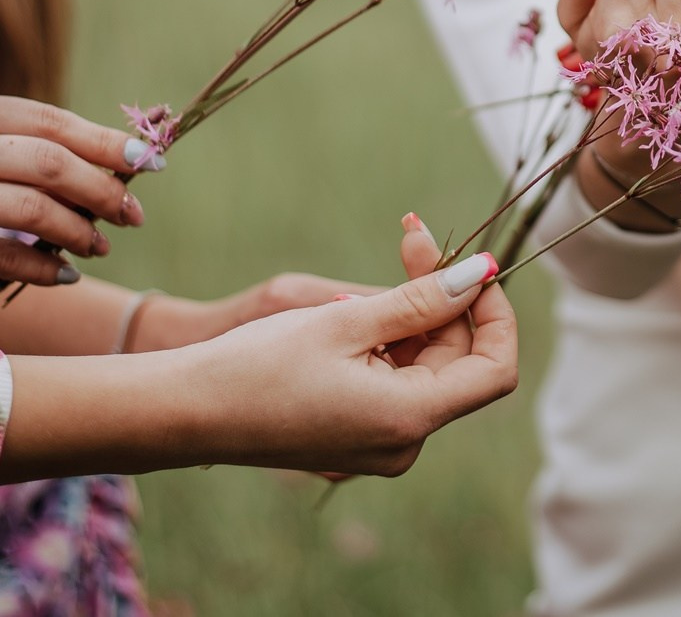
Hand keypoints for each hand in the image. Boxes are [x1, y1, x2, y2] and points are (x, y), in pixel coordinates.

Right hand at [0, 87, 143, 298]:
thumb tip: (110, 162)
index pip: (50, 119)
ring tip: (101, 244)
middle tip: (132, 213)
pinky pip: (6, 257)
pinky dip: (45, 268)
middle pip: (51, 161)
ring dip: (81, 231)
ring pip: (35, 209)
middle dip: (105, 188)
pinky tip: (65, 274)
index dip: (106, 142)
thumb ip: (11, 142)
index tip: (149, 161)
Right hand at [0, 247, 518, 482]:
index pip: (495, 368)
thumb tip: (483, 272)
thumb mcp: (346, 319)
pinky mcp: (354, 438)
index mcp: (409, 419)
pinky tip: (357, 310)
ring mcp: (379, 446)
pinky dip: (389, 342)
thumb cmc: (257, 362)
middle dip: (445, 296)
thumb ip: (422, 298)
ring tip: (383, 261)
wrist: (185, 410)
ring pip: (425, 368)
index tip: (474, 265)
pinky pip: (394, 384)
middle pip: (457, 361)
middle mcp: (403, 444)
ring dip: (415, 312)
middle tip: (411, 233)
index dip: (495, 313)